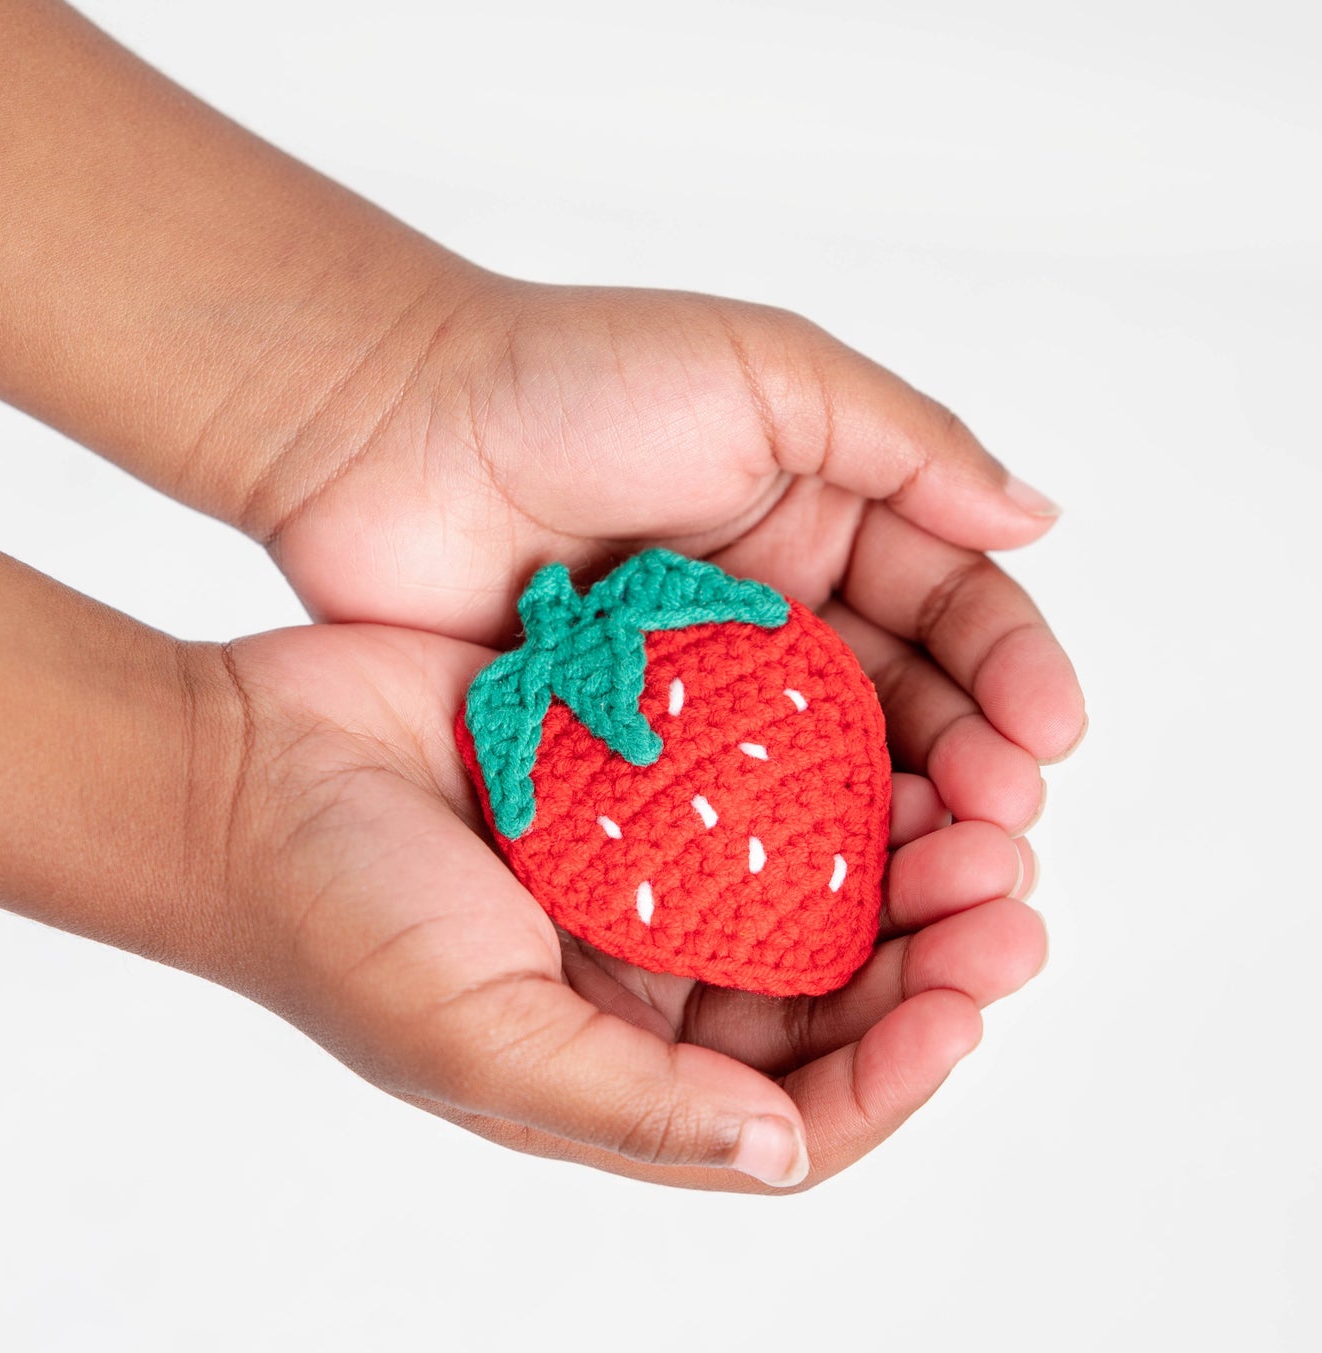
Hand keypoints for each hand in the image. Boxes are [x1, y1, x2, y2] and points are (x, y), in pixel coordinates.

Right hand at [217, 620, 1046, 1191]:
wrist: (244, 767)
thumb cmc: (331, 920)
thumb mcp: (474, 1041)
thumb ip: (631, 1106)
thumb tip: (783, 1152)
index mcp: (617, 1065)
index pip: (795, 1107)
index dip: (894, 1071)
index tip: (965, 1006)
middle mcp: (646, 976)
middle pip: (829, 991)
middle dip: (930, 954)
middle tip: (1005, 894)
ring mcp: (644, 867)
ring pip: (812, 879)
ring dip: (899, 856)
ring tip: (974, 819)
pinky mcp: (633, 769)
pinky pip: (754, 773)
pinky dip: (824, 766)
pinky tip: (884, 740)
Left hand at [250, 277, 1086, 834]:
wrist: (387, 432)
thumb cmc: (569, 380)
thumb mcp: (764, 372)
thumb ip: (906, 443)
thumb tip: (1037, 520)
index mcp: (818, 521)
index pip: (950, 608)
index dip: (1009, 671)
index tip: (1049, 734)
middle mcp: (767, 618)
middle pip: (901, 710)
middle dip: (968, 767)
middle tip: (1005, 829)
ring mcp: (696, 695)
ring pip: (821, 779)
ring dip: (893, 829)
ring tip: (944, 875)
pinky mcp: (623, 754)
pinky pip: (718, 817)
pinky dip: (778, 856)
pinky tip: (828, 896)